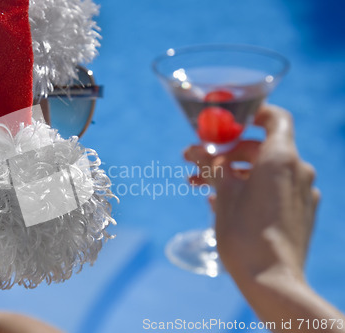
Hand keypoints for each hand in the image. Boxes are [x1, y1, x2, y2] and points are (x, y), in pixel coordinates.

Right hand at [184, 105, 319, 283]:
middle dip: (225, 153)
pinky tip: (220, 202)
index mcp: (281, 159)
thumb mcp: (222, 194)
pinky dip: (248, 189)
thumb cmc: (245, 235)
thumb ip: (211, 165)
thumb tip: (196, 150)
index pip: (275, 118)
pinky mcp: (301, 212)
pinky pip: (272, 190)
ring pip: (263, 171)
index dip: (252, 114)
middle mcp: (298, 171)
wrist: (272, 281)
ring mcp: (302, 193)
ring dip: (231, 173)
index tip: (228, 122)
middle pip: (260, 148)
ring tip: (199, 185)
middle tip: (195, 162)